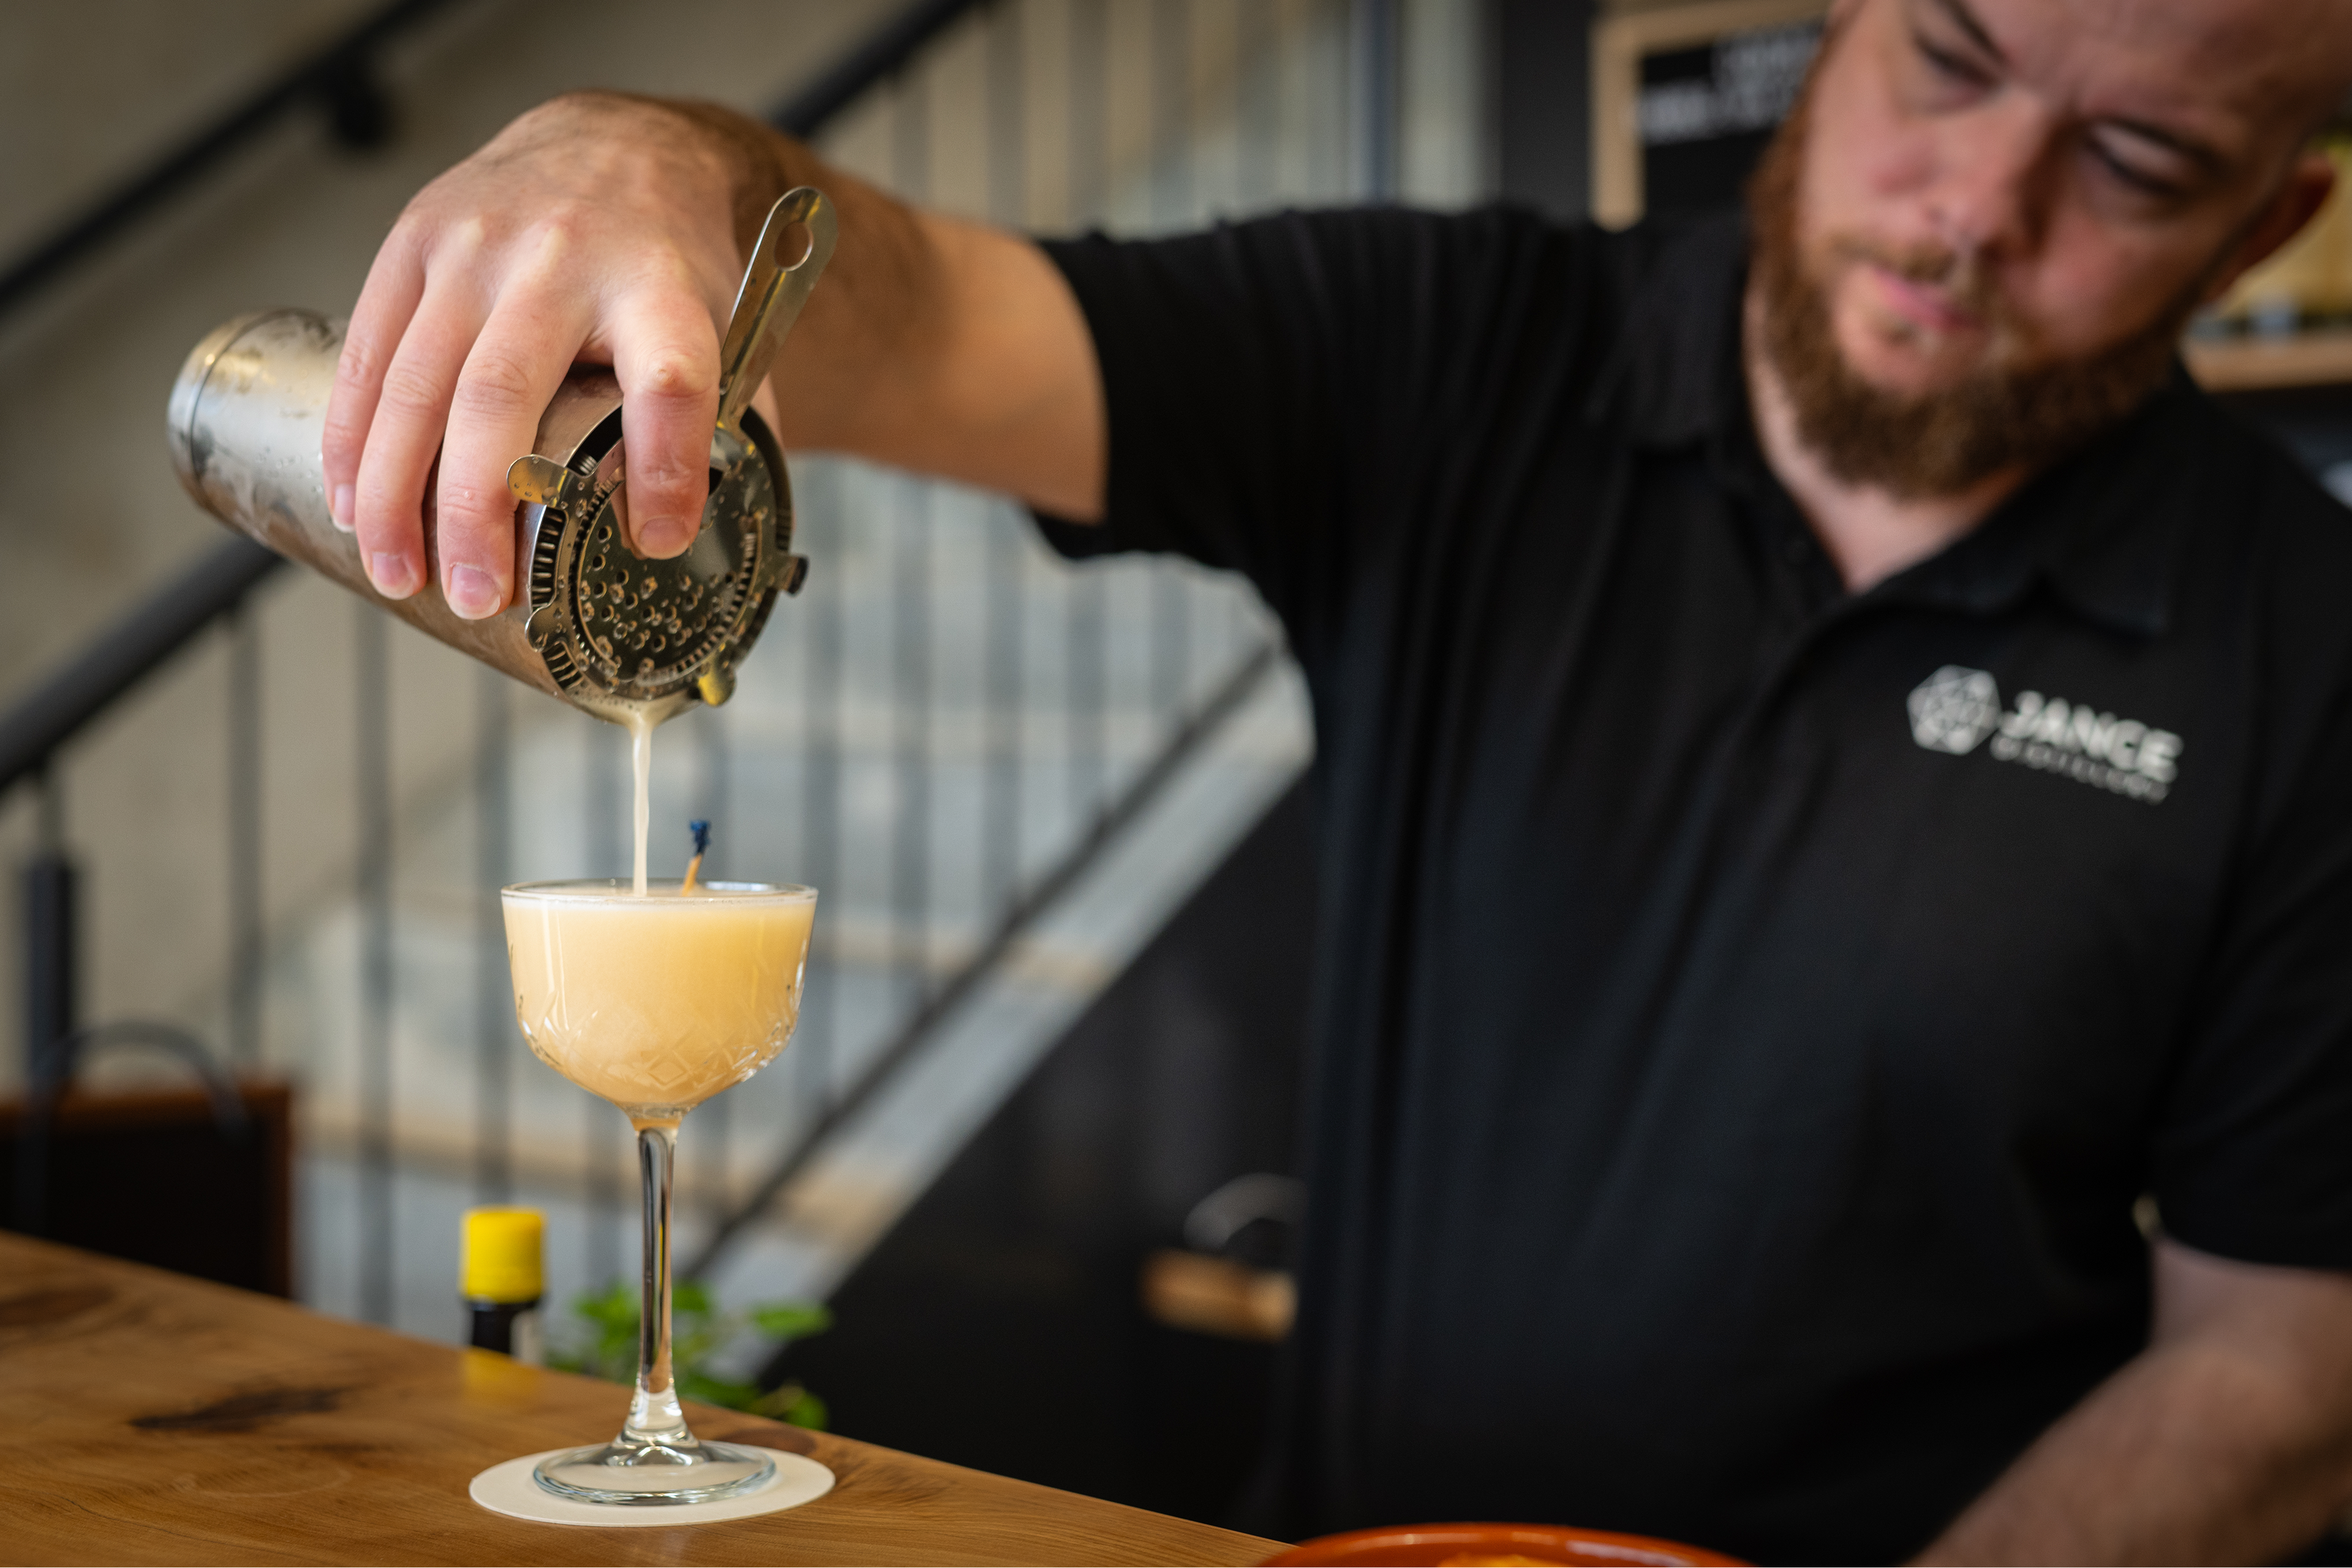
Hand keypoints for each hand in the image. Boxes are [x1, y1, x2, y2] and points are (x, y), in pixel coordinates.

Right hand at [323, 93, 748, 618]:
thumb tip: (695, 545)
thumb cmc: (669, 265)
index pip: (670, 377)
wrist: (612, 146)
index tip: (655, 538)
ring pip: (417, 382)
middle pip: (505, 394)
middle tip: (480, 593)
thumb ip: (724, 427)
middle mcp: (562, 260)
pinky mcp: (412, 240)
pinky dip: (353, 438)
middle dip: (481, 508)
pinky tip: (350, 503)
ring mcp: (474, 246)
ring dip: (399, 492)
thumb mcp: (724, 329)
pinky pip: (366, 351)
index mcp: (660, 287)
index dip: (665, 463)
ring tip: (401, 575)